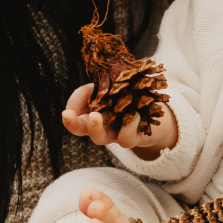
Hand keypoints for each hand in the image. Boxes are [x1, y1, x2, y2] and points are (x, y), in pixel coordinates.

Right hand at [62, 82, 177, 154]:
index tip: (85, 90)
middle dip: (71, 123)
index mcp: (92, 113)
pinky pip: (126, 138)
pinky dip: (128, 126)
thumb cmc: (130, 98)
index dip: (73, 105)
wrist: (154, 114)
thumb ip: (102, 84)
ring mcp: (115, 134)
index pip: (75, 112)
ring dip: (94, 128)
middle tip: (67, 115)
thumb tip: (92, 86)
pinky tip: (134, 115)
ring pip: (100, 138)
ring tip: (94, 116)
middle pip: (80, 129)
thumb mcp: (114, 87)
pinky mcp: (133, 138)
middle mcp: (100, 126)